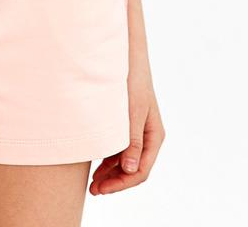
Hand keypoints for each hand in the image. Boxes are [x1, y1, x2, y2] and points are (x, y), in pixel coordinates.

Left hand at [89, 65, 164, 195]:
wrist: (126, 57)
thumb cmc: (132, 82)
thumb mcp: (132, 112)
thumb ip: (132, 141)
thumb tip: (131, 170)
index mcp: (154, 136)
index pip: (140, 170)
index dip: (122, 183)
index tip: (102, 188)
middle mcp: (147, 136)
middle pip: (133, 169)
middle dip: (114, 182)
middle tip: (93, 190)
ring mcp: (137, 131)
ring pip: (125, 161)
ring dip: (110, 173)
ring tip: (92, 183)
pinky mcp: (126, 125)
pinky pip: (119, 150)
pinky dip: (108, 161)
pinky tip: (95, 167)